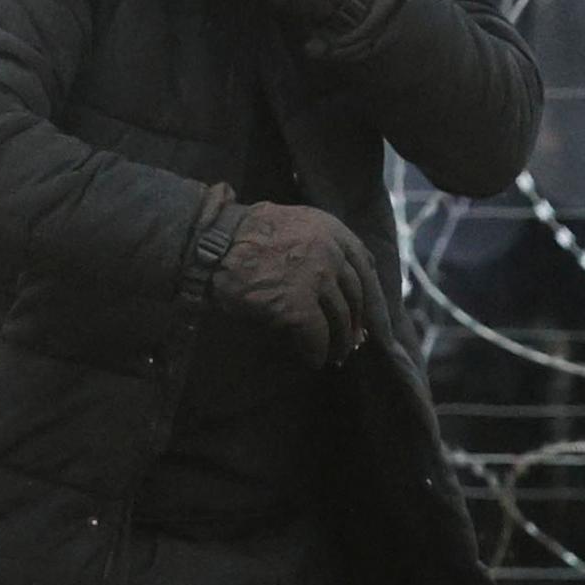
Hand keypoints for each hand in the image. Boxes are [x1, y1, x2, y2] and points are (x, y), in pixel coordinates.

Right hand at [208, 202, 380, 368]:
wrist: (210, 244)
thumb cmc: (241, 235)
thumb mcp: (290, 224)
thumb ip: (319, 241)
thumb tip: (338, 282)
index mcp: (330, 228)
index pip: (365, 265)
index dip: (373, 296)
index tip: (374, 316)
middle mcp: (330, 251)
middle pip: (356, 295)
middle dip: (357, 323)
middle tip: (354, 342)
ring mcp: (316, 278)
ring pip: (341, 319)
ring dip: (339, 342)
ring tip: (334, 355)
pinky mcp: (298, 305)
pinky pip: (317, 337)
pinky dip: (317, 352)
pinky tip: (313, 360)